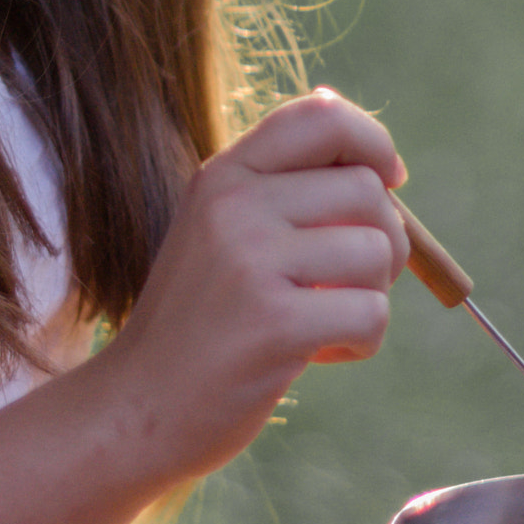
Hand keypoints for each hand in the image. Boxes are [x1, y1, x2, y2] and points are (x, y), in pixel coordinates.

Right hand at [100, 89, 410, 481]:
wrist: (136, 407)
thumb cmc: (198, 323)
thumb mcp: (222, 233)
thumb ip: (285, 191)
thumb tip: (380, 159)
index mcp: (223, 176)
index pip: (321, 116)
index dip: (373, 143)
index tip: (387, 183)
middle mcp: (234, 205)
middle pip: (367, 190)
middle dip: (385, 240)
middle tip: (348, 282)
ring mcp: (251, 261)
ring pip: (378, 252)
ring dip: (370, 296)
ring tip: (323, 321)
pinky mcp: (274, 323)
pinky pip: (370, 314)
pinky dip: (361, 342)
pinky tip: (315, 355)